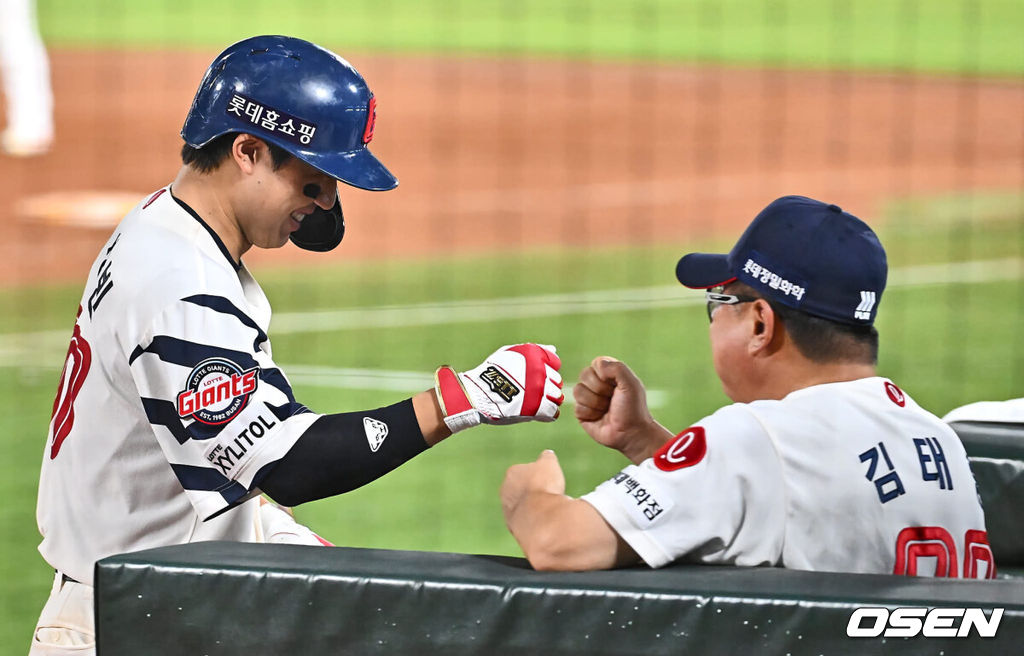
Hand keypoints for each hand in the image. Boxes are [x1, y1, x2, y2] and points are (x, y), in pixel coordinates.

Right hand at [435, 343, 563, 433]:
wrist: (476, 394)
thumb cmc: (491, 372)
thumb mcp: (510, 353)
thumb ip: (534, 350)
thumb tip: (554, 349)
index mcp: (534, 355)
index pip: (555, 362)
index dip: (547, 370)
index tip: (536, 376)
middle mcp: (540, 371)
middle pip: (556, 381)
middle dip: (548, 386)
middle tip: (534, 392)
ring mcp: (539, 390)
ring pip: (557, 397)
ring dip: (549, 400)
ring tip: (536, 403)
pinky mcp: (537, 408)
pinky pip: (553, 412)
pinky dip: (548, 413)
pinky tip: (538, 413)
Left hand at [501, 449, 565, 517]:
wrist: (539, 516)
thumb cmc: (544, 486)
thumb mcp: (549, 465)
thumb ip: (547, 457)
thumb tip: (547, 454)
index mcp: (512, 472)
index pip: (525, 470)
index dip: (539, 475)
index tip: (548, 480)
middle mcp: (505, 490)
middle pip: (521, 489)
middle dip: (533, 491)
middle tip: (549, 494)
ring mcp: (506, 509)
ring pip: (522, 505)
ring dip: (533, 507)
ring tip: (548, 509)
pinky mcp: (512, 526)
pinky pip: (524, 520)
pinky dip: (533, 520)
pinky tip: (543, 520)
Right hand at [573, 356, 671, 462]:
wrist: (630, 433)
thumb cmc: (633, 408)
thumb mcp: (631, 384)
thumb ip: (616, 367)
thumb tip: (598, 365)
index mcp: (609, 374)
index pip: (596, 363)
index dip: (604, 375)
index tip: (616, 386)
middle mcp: (596, 383)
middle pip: (584, 375)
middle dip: (600, 390)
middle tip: (612, 399)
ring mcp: (588, 398)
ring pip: (578, 391)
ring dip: (595, 403)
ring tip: (606, 409)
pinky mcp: (581, 413)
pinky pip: (577, 407)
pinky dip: (590, 414)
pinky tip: (600, 418)